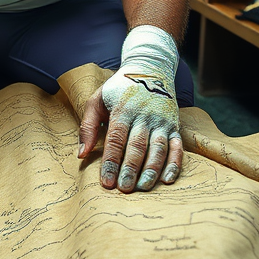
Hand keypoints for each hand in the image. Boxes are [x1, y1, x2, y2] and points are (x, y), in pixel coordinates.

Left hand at [77, 25, 182, 191]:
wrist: (150, 69)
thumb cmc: (118, 89)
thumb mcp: (97, 100)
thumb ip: (87, 126)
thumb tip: (81, 154)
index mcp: (123, 109)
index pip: (116, 139)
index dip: (111, 162)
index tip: (106, 182)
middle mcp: (145, 115)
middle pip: (137, 146)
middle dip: (130, 170)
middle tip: (123, 189)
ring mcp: (162, 121)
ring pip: (158, 149)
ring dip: (151, 170)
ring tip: (142, 188)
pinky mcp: (174, 126)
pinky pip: (177, 148)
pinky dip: (174, 164)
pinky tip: (166, 180)